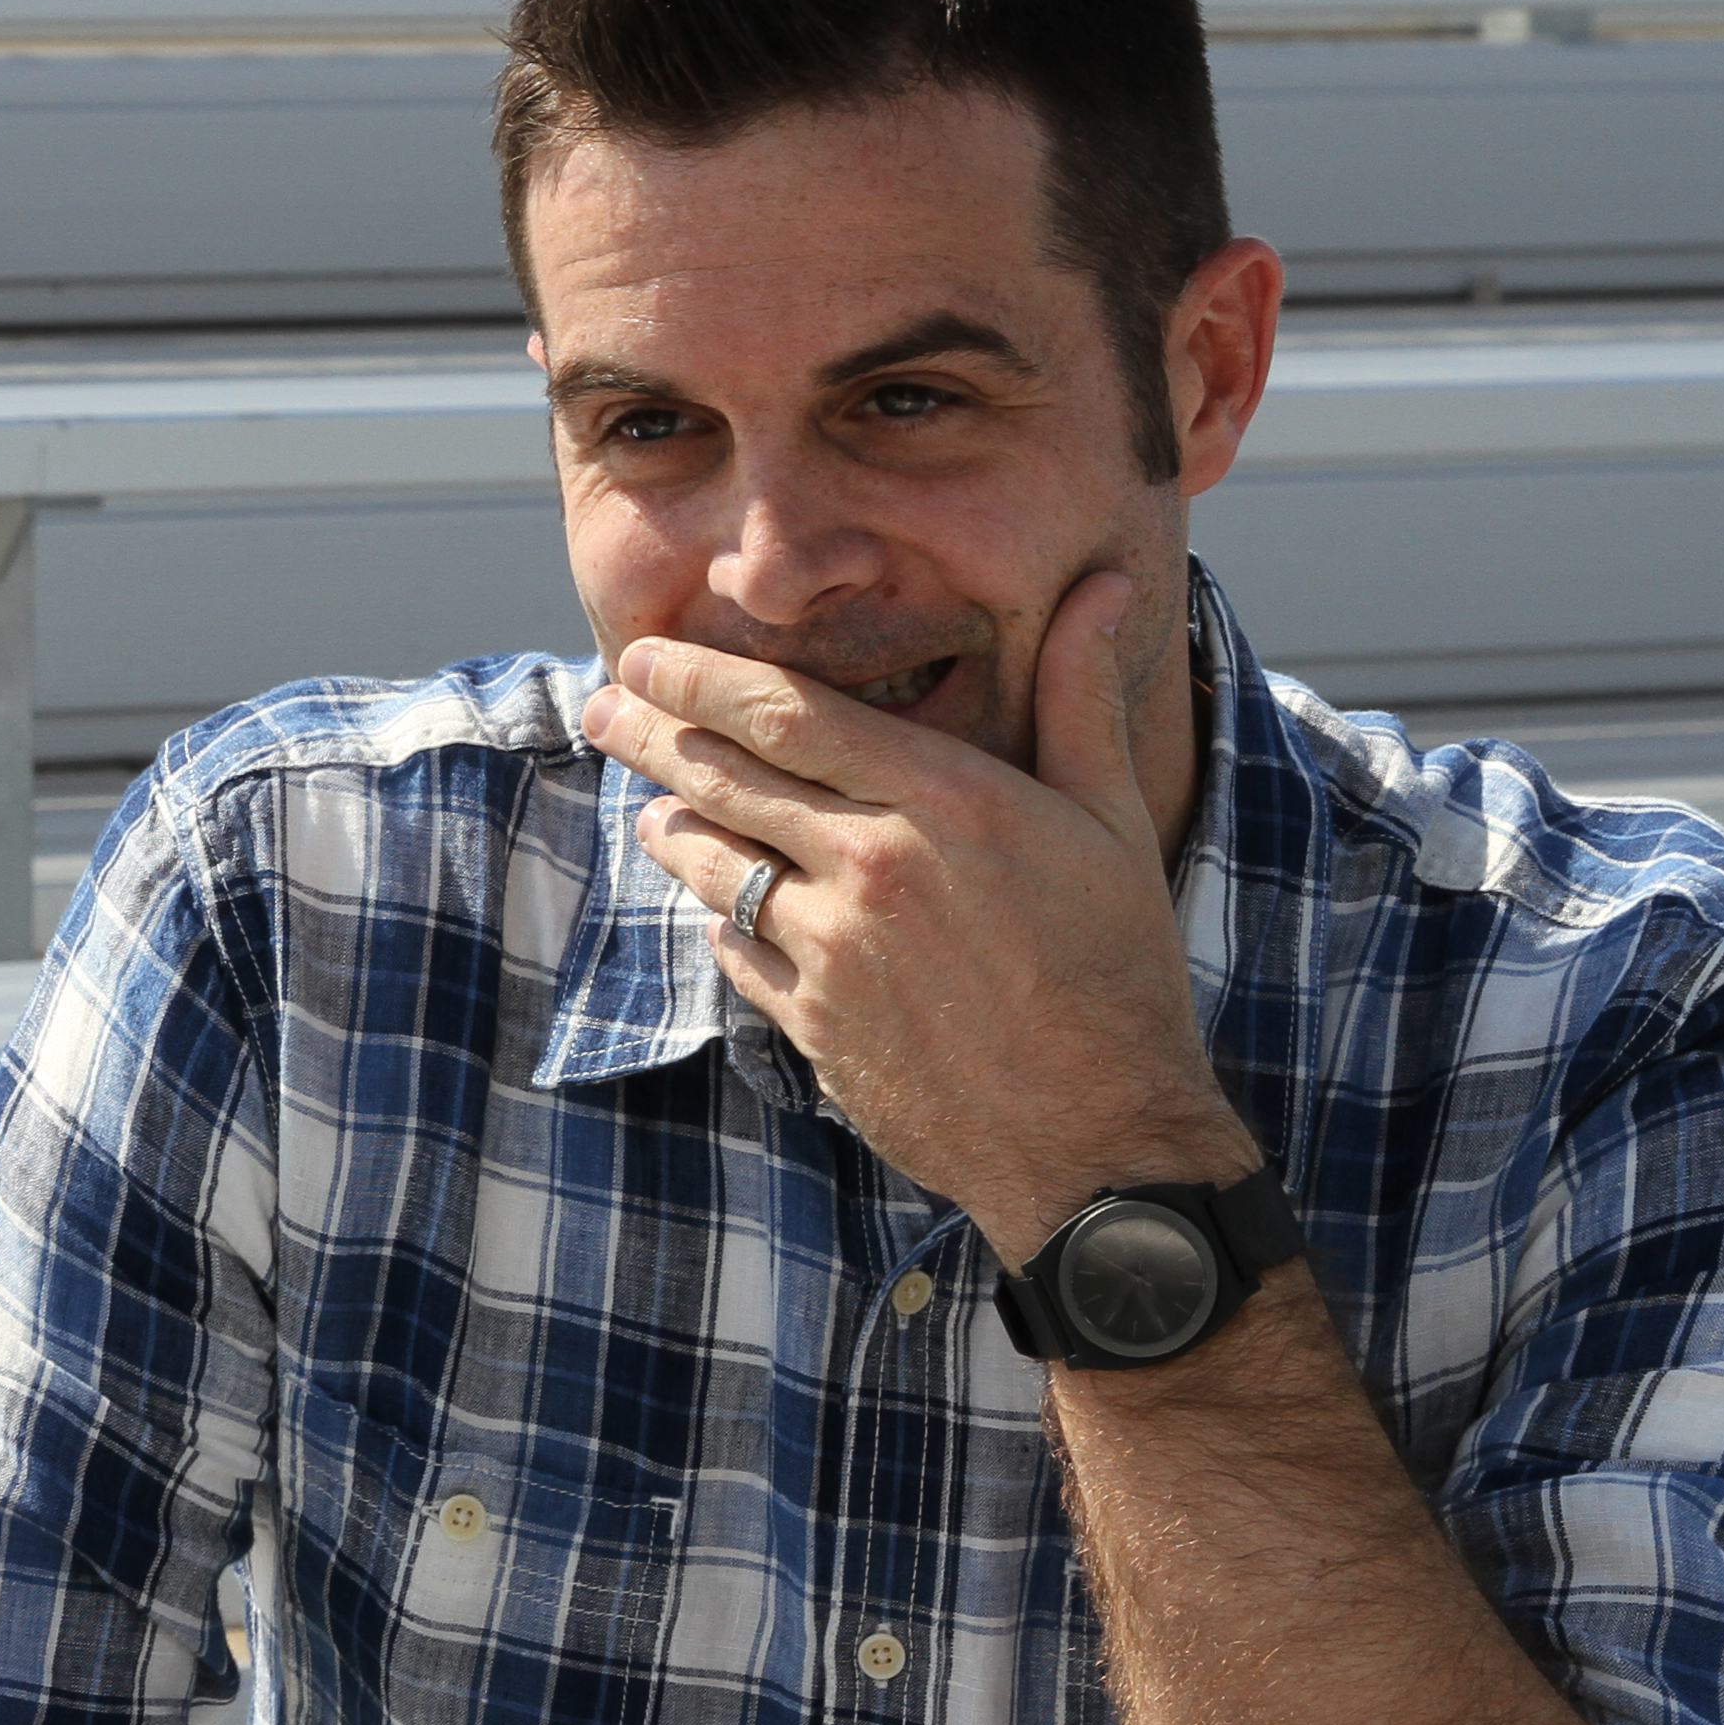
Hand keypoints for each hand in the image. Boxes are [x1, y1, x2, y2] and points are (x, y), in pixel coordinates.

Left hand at [579, 569, 1250, 1260]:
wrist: (1101, 1139)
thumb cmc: (1119, 971)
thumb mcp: (1111, 822)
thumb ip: (1079, 697)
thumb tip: (1104, 585)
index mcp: (943, 802)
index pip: (786, 714)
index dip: (700, 677)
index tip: (645, 653)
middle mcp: (871, 868)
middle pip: (724, 778)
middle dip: (651, 733)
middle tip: (604, 705)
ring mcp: (831, 951)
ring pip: (714, 865)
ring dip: (672, 827)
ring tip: (650, 807)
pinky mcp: (811, 1024)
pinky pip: (736, 949)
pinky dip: (722, 918)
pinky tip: (720, 904)